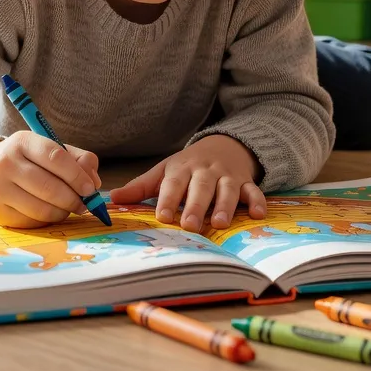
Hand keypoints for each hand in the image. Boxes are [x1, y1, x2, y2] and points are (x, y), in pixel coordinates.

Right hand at [0, 131, 100, 228]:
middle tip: (85, 205)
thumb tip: (94, 182)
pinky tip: (49, 212)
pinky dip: (47, 220)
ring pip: (42, 208)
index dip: (77, 175)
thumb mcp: (47, 149)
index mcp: (22, 141)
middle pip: (49, 187)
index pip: (55, 157)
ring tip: (68, 208)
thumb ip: (77, 159)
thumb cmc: (25, 160)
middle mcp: (6, 163)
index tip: (91, 189)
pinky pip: (32, 221)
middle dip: (74, 199)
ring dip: (63, 212)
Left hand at [109, 135, 265, 233]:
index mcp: (182, 169)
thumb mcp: (165, 171)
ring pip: (227, 190)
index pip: (173, 184)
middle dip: (196, 206)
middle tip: (190, 226)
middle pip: (201, 188)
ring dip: (224, 206)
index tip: (162, 216)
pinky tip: (258, 214)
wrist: (224, 145)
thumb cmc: (189, 165)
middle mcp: (205, 171)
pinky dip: (257, 201)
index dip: (168, 199)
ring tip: (219, 223)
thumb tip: (111, 199)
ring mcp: (227, 176)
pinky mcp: (246, 181)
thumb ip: (140, 187)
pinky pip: (254, 190)